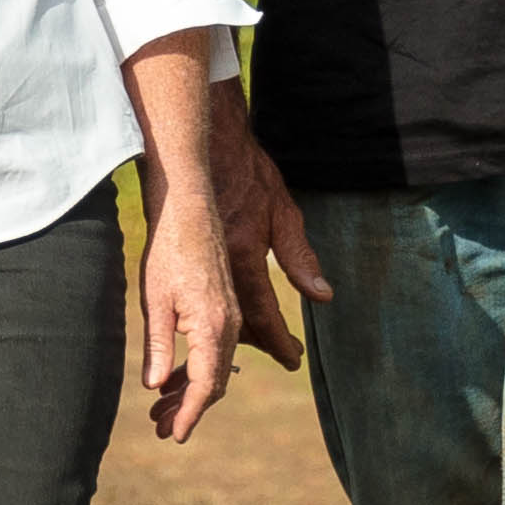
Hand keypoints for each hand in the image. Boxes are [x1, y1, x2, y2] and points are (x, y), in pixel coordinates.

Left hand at [136, 188, 239, 440]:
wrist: (189, 209)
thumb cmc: (168, 251)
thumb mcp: (156, 302)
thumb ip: (158, 347)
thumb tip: (156, 387)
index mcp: (214, 327)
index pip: (207, 385)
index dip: (190, 414)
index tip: (175, 435)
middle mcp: (229, 325)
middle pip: (215, 382)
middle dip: (188, 409)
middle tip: (161, 430)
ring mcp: (229, 316)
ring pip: (216, 368)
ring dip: (190, 391)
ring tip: (160, 412)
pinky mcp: (223, 307)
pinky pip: (215, 350)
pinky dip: (195, 369)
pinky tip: (171, 379)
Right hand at [201, 98, 324, 368]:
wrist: (203, 145)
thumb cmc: (248, 172)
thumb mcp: (283, 212)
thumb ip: (300, 257)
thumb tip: (322, 296)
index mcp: (245, 255)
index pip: (265, 316)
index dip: (280, 343)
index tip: (293, 359)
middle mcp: (219, 266)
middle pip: (239, 324)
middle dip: (262, 342)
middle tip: (283, 350)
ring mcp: (197, 264)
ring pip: (218, 313)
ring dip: (239, 330)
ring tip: (261, 338)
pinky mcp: (182, 258)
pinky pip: (201, 297)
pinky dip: (218, 310)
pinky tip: (229, 312)